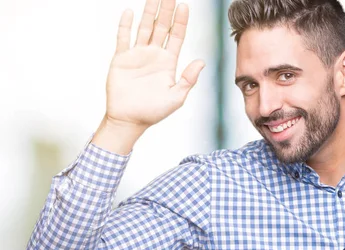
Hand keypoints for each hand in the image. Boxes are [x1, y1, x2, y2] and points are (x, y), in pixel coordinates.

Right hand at [105, 0, 204, 132]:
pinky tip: (130, 12)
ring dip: (149, 12)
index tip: (184, 6)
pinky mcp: (121, 59)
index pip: (176, 36)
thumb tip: (201, 61)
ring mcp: (137, 55)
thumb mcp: (176, 97)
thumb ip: (188, 79)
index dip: (180, 21)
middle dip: (166, 10)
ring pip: (144, 28)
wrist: (130, 120)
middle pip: (161, 27)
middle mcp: (154, 55)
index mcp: (168, 62)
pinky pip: (123, 38)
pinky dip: (126, 25)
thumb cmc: (154, 112)